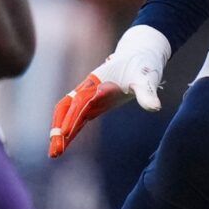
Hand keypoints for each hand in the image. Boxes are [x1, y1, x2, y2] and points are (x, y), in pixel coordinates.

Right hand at [48, 25, 171, 158]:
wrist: (140, 54)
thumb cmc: (143, 65)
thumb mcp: (147, 78)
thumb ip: (147, 93)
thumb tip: (154, 108)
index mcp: (98, 81)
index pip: (81, 102)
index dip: (73, 117)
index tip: (65, 134)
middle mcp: (89, 88)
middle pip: (67, 109)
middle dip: (59, 129)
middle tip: (55, 152)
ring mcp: (90, 96)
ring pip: (68, 115)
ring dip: (61, 134)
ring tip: (54, 154)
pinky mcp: (94, 103)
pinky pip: (77, 118)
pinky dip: (70, 131)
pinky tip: (64, 145)